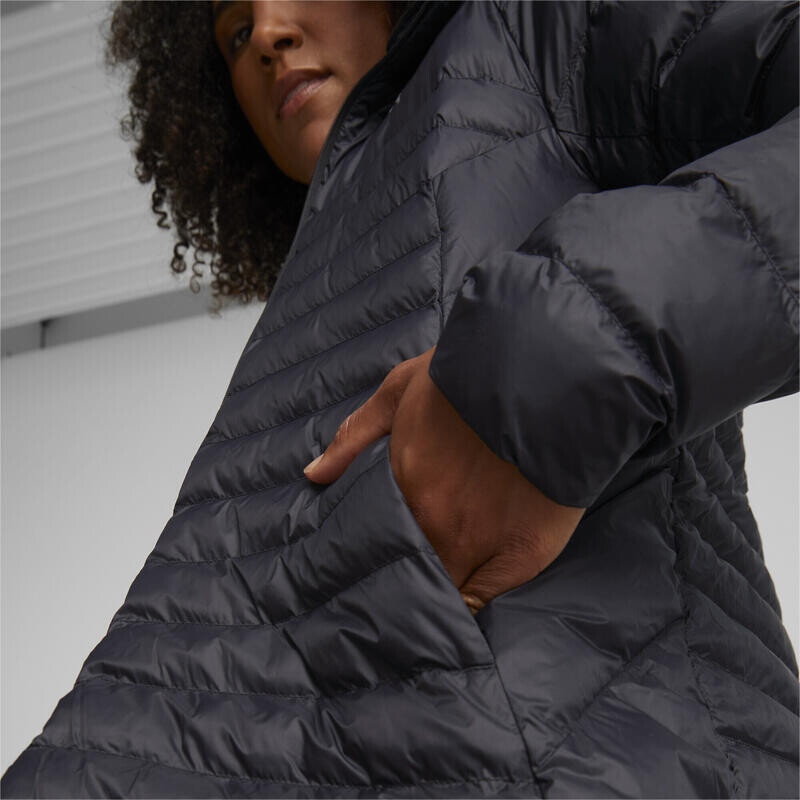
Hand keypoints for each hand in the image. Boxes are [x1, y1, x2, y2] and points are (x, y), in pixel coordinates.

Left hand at [304, 346, 584, 614]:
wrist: (550, 374)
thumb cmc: (474, 375)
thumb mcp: (402, 387)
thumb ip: (356, 434)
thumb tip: (314, 474)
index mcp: (402, 483)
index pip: (371, 538)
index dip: (367, 554)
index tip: (358, 567)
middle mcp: (434, 520)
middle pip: (401, 570)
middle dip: (390, 582)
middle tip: (382, 599)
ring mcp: (478, 542)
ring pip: (438, 590)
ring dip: (426, 597)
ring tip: (413, 620)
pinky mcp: (522, 555)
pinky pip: (480, 601)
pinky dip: (464, 610)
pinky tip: (452, 620)